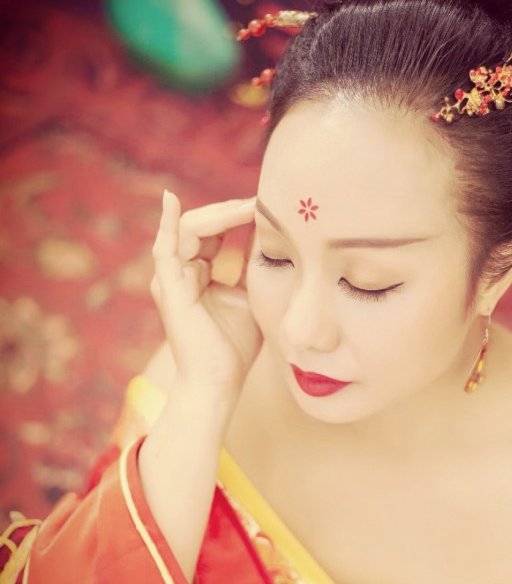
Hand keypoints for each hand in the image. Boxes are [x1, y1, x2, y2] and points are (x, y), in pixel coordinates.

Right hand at [151, 190, 260, 416]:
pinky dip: (167, 223)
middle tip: (263, 202)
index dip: (239, 215)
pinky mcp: (169, 289)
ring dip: (221, 214)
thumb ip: (254, 265)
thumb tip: (273, 234)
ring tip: (249, 205)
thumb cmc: (235, 346)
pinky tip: (170, 200)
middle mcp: (181, 271)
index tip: (268, 206)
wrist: (219, 383)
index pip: (215, 231)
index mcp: (199, 272)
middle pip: (203, 224)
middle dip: (233, 211)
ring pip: (191, 229)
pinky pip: (165, 249)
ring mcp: (171, 279)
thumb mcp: (252, 294)